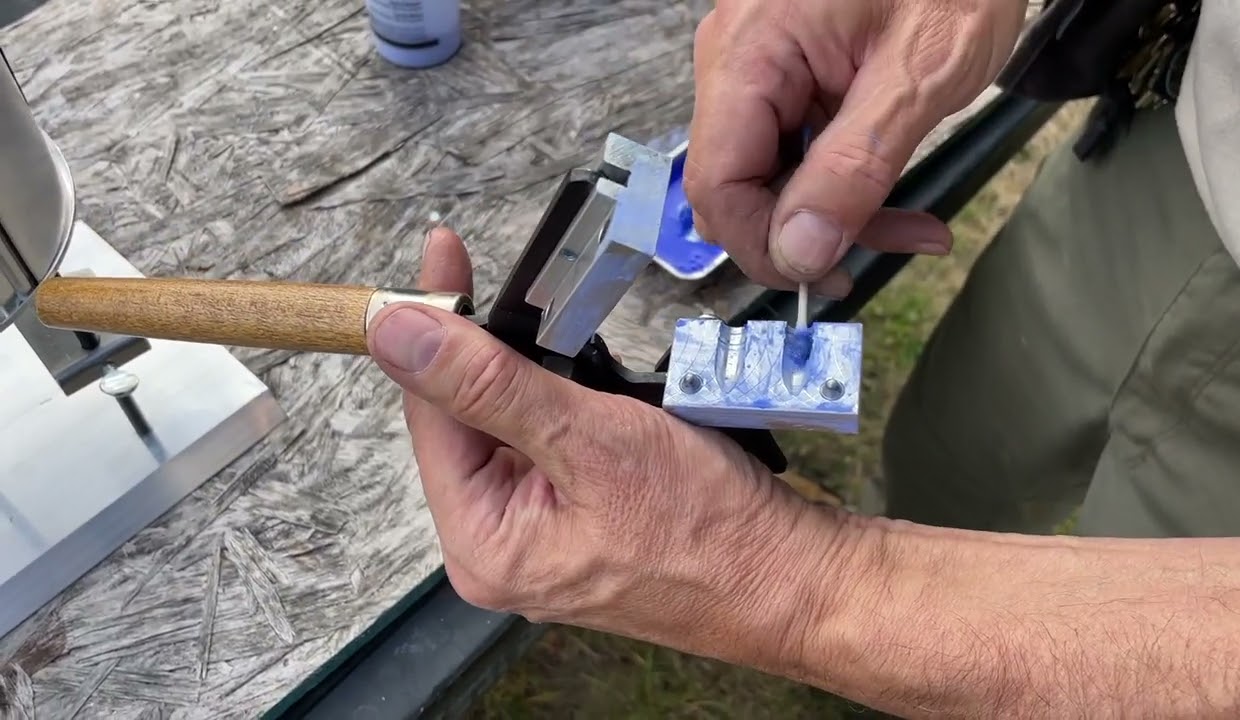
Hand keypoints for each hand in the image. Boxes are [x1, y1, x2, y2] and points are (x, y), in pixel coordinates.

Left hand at [365, 227, 846, 662]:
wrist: (796, 581)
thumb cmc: (710, 530)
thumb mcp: (592, 440)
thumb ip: (488, 384)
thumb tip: (396, 334)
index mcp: (482, 544)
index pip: (431, 417)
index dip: (434, 331)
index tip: (442, 258)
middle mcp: (501, 547)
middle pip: (467, 420)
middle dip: (493, 353)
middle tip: (502, 281)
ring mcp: (542, 536)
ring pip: (515, 425)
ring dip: (538, 374)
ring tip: (565, 339)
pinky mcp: (581, 519)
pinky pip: (554, 445)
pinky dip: (570, 402)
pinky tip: (597, 382)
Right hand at [685, 0, 1027, 290]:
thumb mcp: (918, 75)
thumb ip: (854, 168)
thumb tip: (799, 252)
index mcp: (750, 51)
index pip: (718, 184)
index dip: (763, 245)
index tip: (826, 275)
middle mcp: (736, 56)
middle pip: (737, 184)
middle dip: (805, 234)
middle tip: (882, 253)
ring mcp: (759, 61)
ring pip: (768, 173)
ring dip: (832, 212)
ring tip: (912, 225)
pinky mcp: (788, 66)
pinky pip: (794, 144)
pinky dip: (841, 178)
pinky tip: (894, 193)